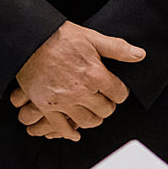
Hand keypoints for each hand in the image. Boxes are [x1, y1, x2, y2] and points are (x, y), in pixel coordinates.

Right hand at [12, 21, 144, 132]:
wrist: (28, 40)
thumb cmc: (58, 36)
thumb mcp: (91, 37)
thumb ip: (117, 48)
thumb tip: (139, 54)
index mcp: (96, 74)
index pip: (120, 94)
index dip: (119, 92)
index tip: (114, 89)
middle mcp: (81, 91)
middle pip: (106, 110)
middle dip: (106, 105)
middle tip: (102, 99)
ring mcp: (63, 101)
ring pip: (88, 121)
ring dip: (92, 118)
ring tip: (90, 111)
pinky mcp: (46, 106)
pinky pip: (62, 128)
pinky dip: (69, 133)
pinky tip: (74, 132)